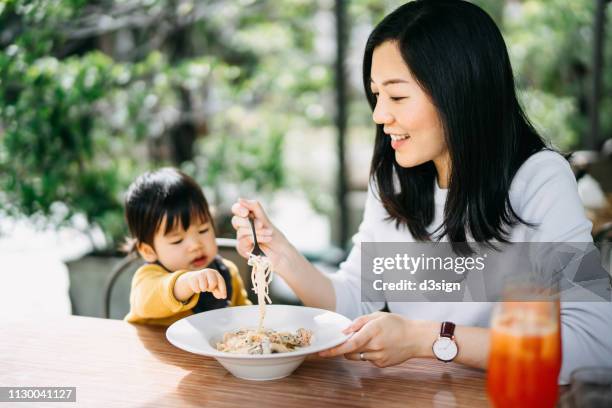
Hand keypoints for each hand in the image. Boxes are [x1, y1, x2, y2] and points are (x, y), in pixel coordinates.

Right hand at [174, 268, 226, 301]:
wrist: (194, 277)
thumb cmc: (207, 282)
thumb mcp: (214, 285)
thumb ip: (218, 291)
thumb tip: (221, 296)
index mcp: (215, 273)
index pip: (221, 281)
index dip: (223, 290)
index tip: (224, 297)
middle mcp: (208, 271)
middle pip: (213, 283)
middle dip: (211, 288)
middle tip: (209, 289)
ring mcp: (200, 274)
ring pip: (204, 288)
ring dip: (204, 289)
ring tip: (203, 286)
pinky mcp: (193, 278)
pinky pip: (197, 290)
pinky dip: (198, 290)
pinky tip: (197, 286)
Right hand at [230, 198, 292, 271]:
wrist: (282, 252)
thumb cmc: (275, 236)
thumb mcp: (265, 219)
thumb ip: (254, 207)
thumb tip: (239, 199)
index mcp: (247, 219)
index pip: (236, 210)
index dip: (238, 209)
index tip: (246, 212)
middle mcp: (242, 228)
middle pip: (236, 220)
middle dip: (249, 222)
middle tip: (261, 225)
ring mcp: (241, 239)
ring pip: (241, 231)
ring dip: (257, 231)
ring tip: (269, 233)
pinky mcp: (242, 249)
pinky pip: (244, 240)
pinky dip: (257, 238)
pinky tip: (267, 239)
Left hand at [318, 312, 433, 367]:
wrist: (416, 338)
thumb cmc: (397, 324)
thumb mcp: (377, 316)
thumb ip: (359, 322)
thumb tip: (344, 331)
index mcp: (373, 331)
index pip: (350, 344)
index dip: (335, 349)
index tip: (323, 352)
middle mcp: (375, 346)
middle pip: (350, 351)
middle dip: (344, 347)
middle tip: (347, 339)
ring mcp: (379, 357)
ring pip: (357, 357)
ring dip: (355, 350)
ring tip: (368, 340)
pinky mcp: (382, 364)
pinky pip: (367, 360)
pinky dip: (366, 353)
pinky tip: (377, 346)